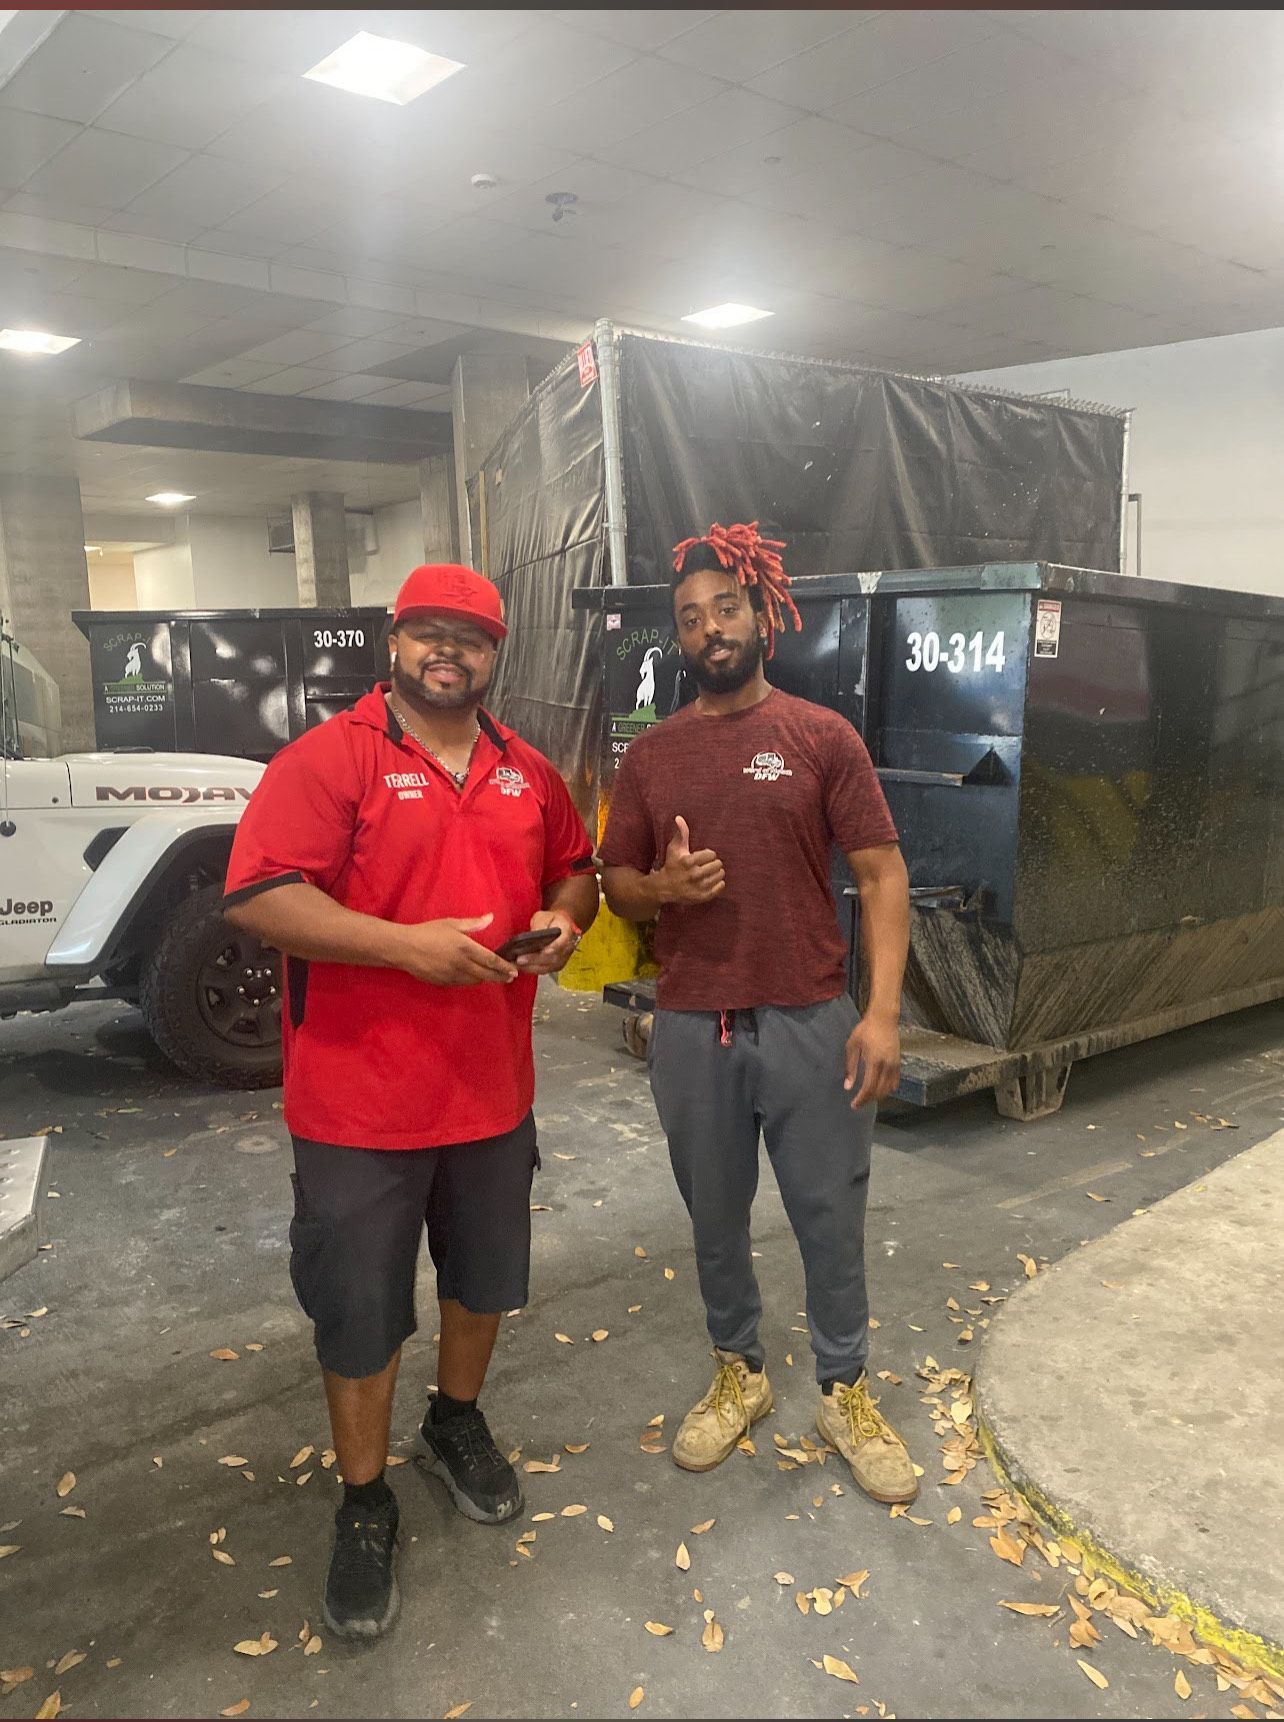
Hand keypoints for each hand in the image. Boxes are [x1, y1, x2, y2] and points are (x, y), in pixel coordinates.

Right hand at [400, 913, 517, 987]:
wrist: (404, 948)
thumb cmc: (428, 932)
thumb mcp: (452, 923)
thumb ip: (473, 923)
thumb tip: (490, 918)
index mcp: (466, 948)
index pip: (491, 961)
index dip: (504, 967)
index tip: (514, 970)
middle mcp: (462, 965)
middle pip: (487, 975)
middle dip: (500, 977)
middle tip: (510, 977)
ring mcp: (452, 976)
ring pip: (475, 981)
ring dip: (485, 978)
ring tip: (492, 975)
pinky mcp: (443, 982)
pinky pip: (461, 983)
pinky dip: (470, 980)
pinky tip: (471, 975)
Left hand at [516, 909, 580, 974]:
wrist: (558, 926)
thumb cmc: (551, 920)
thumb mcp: (544, 916)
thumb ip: (540, 924)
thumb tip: (534, 934)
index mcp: (566, 933)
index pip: (561, 943)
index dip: (553, 948)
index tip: (543, 951)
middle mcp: (567, 948)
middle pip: (552, 958)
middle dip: (535, 960)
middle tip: (520, 959)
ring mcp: (562, 959)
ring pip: (547, 967)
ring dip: (531, 967)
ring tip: (516, 965)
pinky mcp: (555, 966)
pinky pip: (544, 970)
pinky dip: (531, 969)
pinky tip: (521, 967)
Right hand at [659, 816, 724, 905]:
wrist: (665, 887)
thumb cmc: (672, 865)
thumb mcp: (674, 848)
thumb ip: (680, 833)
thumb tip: (679, 818)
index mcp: (688, 862)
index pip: (711, 854)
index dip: (708, 854)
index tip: (702, 857)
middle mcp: (693, 875)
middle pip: (717, 865)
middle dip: (713, 863)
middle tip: (707, 865)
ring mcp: (698, 887)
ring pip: (720, 876)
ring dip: (717, 873)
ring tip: (709, 873)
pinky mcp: (702, 897)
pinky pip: (720, 888)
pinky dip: (719, 884)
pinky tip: (713, 881)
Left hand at [844, 1013, 900, 1109]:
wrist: (884, 1019)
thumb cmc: (865, 1030)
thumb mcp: (852, 1046)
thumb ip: (850, 1067)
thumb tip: (848, 1086)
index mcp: (874, 1061)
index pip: (869, 1087)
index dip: (861, 1099)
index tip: (854, 1105)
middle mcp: (887, 1066)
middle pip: (879, 1091)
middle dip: (868, 1100)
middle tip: (858, 1103)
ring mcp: (895, 1065)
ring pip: (888, 1089)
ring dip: (877, 1096)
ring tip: (866, 1097)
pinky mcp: (899, 1063)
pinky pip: (895, 1082)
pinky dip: (887, 1090)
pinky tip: (879, 1090)